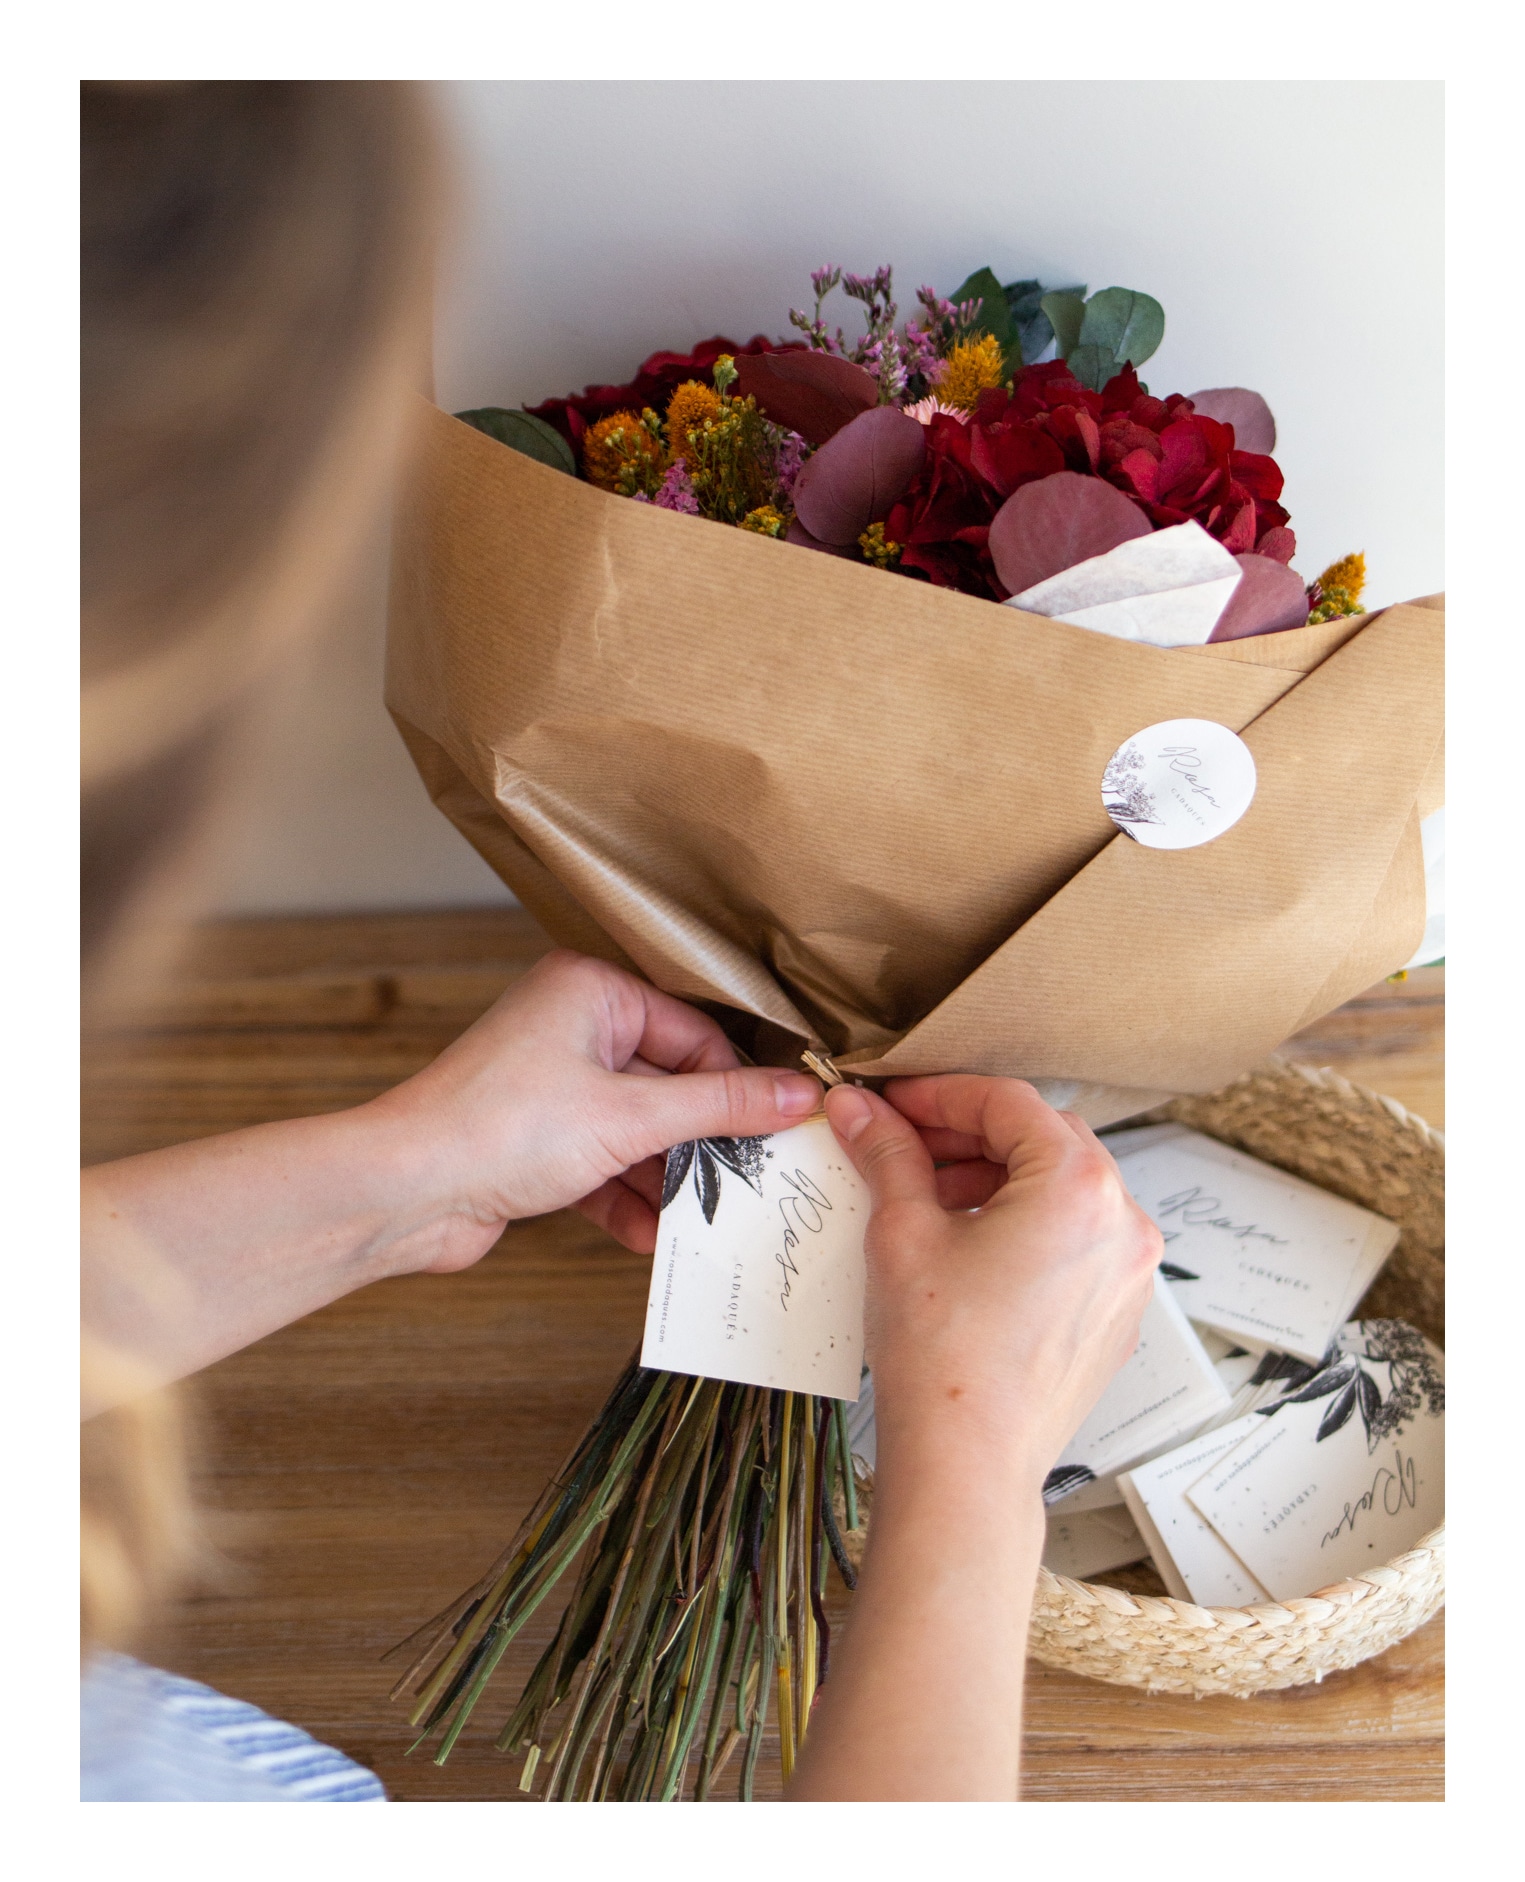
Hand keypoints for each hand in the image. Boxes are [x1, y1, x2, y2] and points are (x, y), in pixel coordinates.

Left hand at [370, 950, 821, 1270]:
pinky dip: (624, 1197)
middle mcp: (570, 1027)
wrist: (403, 1191)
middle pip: (669, 1084)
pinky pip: (602, 1162)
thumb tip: (798, 1095)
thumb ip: (720, 1107)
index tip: (781, 1130)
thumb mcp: (631, 1116)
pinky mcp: (536, 1139)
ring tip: (700, 1219)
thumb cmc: (499, 1128)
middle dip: (699, 1141)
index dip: (736, 1086)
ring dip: (665, 1178)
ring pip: (636, 1130)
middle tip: (747, 1182)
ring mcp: (550, 1085)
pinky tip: (648, 1236)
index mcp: (591, 990)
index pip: (695, 1033)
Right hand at [790, 1076, 1159, 1801]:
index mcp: (1079, 1187)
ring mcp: (1128, 1274)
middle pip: (1043, 1141)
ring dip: (996, 1179)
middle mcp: (1123, 1222)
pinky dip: (1024, 1226)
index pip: (1008, 1103)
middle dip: (968, 1135)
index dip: (940, 1093)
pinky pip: (1075, 1242)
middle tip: (902, 1143)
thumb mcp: (903, 1233)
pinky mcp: (1115, 1316)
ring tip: (927, 1197)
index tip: (891, 1102)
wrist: (969, 1466)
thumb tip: (860, 1107)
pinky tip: (965, 1246)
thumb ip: (886, 1153)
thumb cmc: (942, 1356)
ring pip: (1062, 1191)